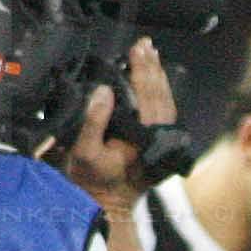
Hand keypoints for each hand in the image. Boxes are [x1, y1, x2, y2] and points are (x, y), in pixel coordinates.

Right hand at [51, 39, 177, 207]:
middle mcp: (158, 138)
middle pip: (160, 94)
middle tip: (145, 45)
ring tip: (152, 55)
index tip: (136, 49)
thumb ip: (93, 120)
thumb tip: (104, 90)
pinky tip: (156, 80)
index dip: (141, 69)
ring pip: (166, 102)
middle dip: (151, 67)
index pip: (146, 95)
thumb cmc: (93, 181)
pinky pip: (165, 112)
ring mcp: (161, 142)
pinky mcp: (159, 145)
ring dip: (158, 77)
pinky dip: (160, 93)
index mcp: (144, 137)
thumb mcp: (84, 152)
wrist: (108, 206)